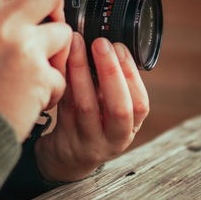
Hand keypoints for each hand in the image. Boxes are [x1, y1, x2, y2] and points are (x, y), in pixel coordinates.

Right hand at [0, 0, 71, 140]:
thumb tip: (12, 4)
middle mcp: (1, 21)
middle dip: (56, 7)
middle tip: (48, 23)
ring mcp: (24, 46)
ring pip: (63, 34)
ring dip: (56, 55)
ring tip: (33, 74)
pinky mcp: (42, 73)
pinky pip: (61, 74)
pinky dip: (51, 90)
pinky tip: (30, 99)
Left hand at [34, 33, 149, 182]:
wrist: (67, 158)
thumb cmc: (92, 123)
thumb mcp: (110, 111)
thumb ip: (112, 86)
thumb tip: (109, 41)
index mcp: (130, 127)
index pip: (140, 104)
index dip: (131, 75)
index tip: (121, 47)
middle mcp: (113, 138)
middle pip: (118, 108)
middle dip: (111, 71)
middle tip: (101, 42)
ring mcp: (88, 142)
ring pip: (86, 105)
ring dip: (81, 70)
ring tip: (76, 42)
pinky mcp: (64, 139)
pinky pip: (64, 106)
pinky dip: (63, 80)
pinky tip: (60, 59)